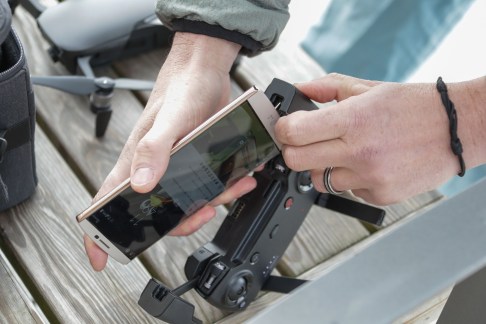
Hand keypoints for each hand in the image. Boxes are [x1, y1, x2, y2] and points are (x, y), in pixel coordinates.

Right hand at [84, 33, 253, 270]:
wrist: (206, 71)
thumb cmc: (180, 89)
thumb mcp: (168, 119)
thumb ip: (154, 150)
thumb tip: (141, 184)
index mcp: (136, 162)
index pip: (108, 201)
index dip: (99, 232)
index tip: (99, 258)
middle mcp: (153, 169)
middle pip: (156, 212)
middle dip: (181, 221)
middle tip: (201, 214)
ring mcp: (175, 167)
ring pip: (187, 201)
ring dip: (212, 200)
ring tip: (232, 187)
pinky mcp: (196, 161)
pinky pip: (208, 185)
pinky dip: (226, 186)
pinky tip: (240, 177)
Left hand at [275, 73, 485, 204]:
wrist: (459, 129)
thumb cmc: (416, 106)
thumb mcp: (369, 87)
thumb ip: (327, 87)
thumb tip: (298, 90)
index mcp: (354, 119)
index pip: (293, 132)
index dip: (282, 129)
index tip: (286, 127)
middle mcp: (360, 152)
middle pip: (296, 161)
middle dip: (294, 150)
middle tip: (305, 141)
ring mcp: (370, 178)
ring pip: (319, 180)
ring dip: (323, 167)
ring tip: (347, 152)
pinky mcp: (380, 195)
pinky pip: (347, 190)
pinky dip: (351, 178)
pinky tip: (369, 164)